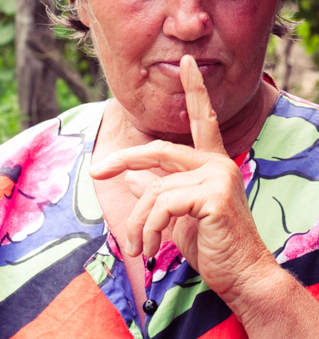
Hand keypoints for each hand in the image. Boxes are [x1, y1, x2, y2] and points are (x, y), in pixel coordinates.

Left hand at [89, 55, 274, 302]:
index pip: (202, 118)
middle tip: (96, 172)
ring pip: (155, 188)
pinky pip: (162, 204)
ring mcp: (218, 176)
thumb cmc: (212, 245)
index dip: (194, 89)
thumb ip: (157, 190)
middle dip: (123, 158)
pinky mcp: (213, 195)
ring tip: (138, 247)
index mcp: (212, 163)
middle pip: (159, 149)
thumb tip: (128, 173)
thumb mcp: (177, 215)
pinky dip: (149, 228)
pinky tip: (151, 248)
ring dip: (139, 221)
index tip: (185, 62)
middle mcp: (218, 163)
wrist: (241, 276)